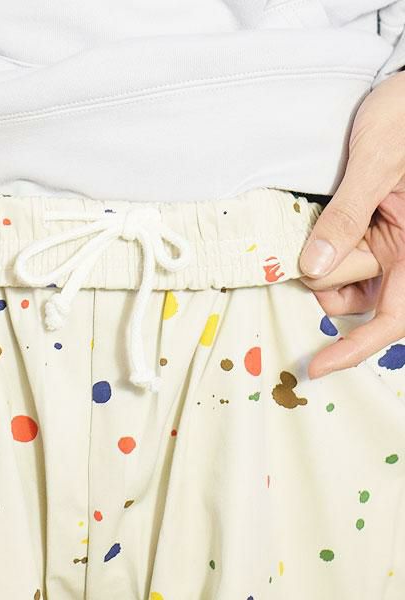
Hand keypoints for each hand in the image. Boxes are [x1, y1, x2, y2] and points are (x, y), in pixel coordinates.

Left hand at [299, 70, 404, 378]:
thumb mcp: (376, 162)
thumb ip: (345, 217)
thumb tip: (313, 270)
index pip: (395, 314)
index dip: (357, 347)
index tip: (318, 366)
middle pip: (359, 296)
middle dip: (326, 280)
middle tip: (304, 245)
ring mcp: (393, 243)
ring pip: (347, 281)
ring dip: (321, 267)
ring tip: (315, 223)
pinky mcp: (376, 232)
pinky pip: (345, 259)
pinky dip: (324, 254)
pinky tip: (316, 229)